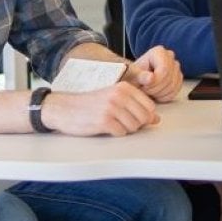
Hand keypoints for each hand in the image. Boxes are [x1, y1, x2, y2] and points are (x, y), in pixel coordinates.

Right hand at [41, 81, 158, 136]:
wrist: (64, 108)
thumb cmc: (91, 104)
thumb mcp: (115, 100)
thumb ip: (137, 107)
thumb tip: (156, 119)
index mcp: (124, 87)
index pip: (150, 106)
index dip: (144, 116)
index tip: (132, 117)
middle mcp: (119, 95)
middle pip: (144, 118)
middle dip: (136, 124)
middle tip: (121, 122)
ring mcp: (112, 108)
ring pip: (134, 126)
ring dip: (125, 129)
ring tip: (112, 123)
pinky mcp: (104, 121)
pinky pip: (121, 132)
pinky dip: (116, 133)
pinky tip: (105, 127)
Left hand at [124, 45, 182, 102]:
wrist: (134, 80)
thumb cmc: (132, 76)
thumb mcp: (132, 75)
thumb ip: (140, 76)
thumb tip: (150, 78)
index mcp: (159, 52)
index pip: (164, 70)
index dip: (155, 82)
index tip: (144, 86)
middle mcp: (170, 57)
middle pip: (169, 79)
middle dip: (156, 89)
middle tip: (144, 90)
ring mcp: (176, 67)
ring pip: (173, 86)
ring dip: (159, 94)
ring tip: (148, 91)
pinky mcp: (178, 78)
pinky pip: (175, 91)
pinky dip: (164, 96)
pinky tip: (155, 94)